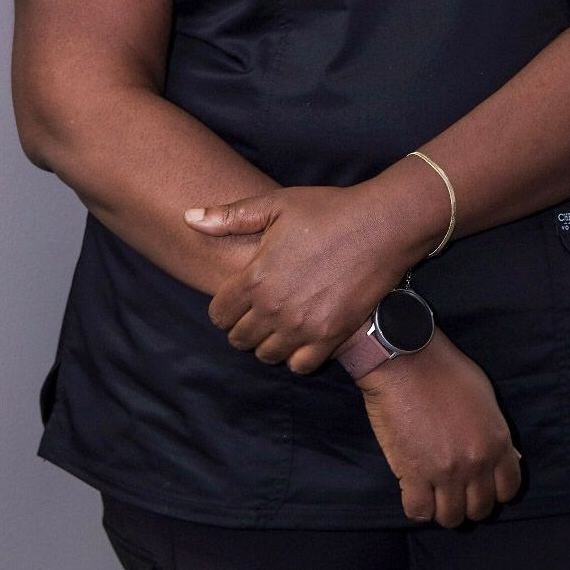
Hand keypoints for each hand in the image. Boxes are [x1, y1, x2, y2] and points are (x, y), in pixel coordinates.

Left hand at [184, 184, 413, 372]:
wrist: (380, 226)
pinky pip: (299, 365)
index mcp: (255, 277)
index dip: (223, 308)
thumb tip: (188, 218)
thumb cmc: (327, 211)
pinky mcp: (330, 337)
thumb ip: (229, 216)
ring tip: (279, 324)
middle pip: (239, 339)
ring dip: (267, 343)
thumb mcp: (276, 204)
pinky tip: (302, 335)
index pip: (219, 314)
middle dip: (242, 326)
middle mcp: (274, 308)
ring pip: (267, 355)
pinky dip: (296, 356)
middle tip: (257, 312)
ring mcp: (303, 326)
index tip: (236, 299)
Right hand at [356, 329, 521, 527]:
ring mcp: (445, 472)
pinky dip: (417, 507)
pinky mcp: (413, 474)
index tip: (480, 484)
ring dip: (442, 508)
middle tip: (454, 489)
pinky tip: (414, 491)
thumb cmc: (445, 370)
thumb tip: (505, 456)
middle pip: (480, 509)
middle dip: (468, 502)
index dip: (494, 491)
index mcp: (497, 442)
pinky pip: (419, 512)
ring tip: (433, 492)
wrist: (405, 360)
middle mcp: (476, 463)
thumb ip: (495, 431)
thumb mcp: (485, 397)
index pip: (508, 489)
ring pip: (451, 517)